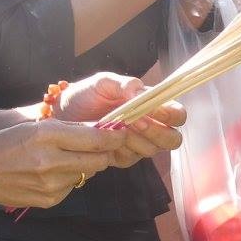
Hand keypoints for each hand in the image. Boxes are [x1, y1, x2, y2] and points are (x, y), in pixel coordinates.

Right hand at [0, 121, 128, 208]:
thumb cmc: (9, 142)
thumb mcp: (38, 126)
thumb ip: (72, 129)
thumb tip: (105, 131)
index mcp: (48, 135)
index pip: (96, 139)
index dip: (115, 137)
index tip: (122, 133)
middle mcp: (51, 161)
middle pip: (98, 160)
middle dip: (105, 153)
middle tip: (103, 147)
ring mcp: (50, 184)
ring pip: (86, 174)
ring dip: (83, 165)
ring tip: (64, 158)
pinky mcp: (49, 200)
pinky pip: (72, 187)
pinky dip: (69, 179)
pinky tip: (51, 173)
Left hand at [54, 72, 186, 166]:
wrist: (62, 114)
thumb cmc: (87, 94)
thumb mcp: (104, 82)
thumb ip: (125, 84)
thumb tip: (139, 92)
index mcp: (153, 105)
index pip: (178, 115)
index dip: (171, 115)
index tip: (152, 110)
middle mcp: (151, 127)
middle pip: (173, 140)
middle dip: (157, 132)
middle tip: (136, 122)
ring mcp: (138, 144)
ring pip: (152, 150)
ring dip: (136, 139)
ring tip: (116, 127)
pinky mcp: (123, 158)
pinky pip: (131, 159)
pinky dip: (120, 148)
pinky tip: (108, 138)